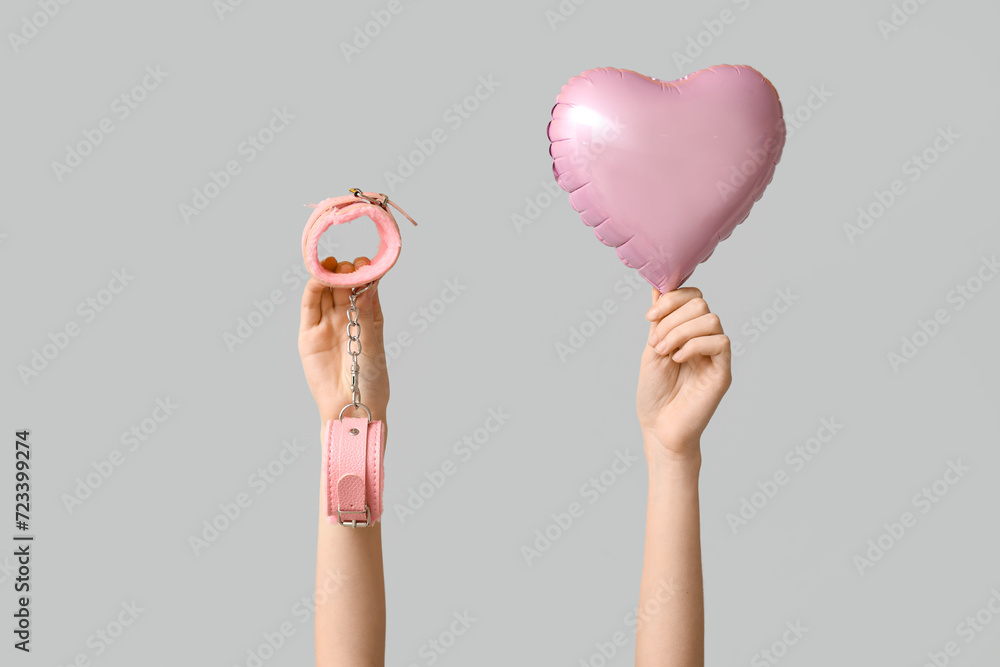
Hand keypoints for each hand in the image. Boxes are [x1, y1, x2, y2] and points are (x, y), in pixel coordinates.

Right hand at [298, 257, 388, 425]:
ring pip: (325, 291)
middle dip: (346, 271)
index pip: (365, 287)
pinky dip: (313, 288)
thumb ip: (365, 313)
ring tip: (333, 266)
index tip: (367, 264)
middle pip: (344, 285)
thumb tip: (368, 282)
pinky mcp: (309, 333)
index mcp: (368, 317)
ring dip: (329, 275)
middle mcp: (347, 317)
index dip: (365, 273)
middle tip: (349, 267)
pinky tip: (319, 276)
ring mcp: (327, 324)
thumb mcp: (372, 343)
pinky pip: (309, 305)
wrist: (352, 407)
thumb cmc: (370, 379)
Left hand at [637, 287, 731, 461]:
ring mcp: (715, 355)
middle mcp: (705, 339)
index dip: (671, 299)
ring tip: (664, 352)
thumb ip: (659, 320)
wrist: (659, 427)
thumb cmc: (655, 393)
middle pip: (701, 304)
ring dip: (680, 332)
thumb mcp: (651, 349)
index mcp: (688, 331)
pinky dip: (694, 345)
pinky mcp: (723, 371)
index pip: (692, 296)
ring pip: (711, 320)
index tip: (649, 317)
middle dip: (672, 318)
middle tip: (656, 343)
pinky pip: (720, 342)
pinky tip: (678, 360)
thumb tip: (657, 285)